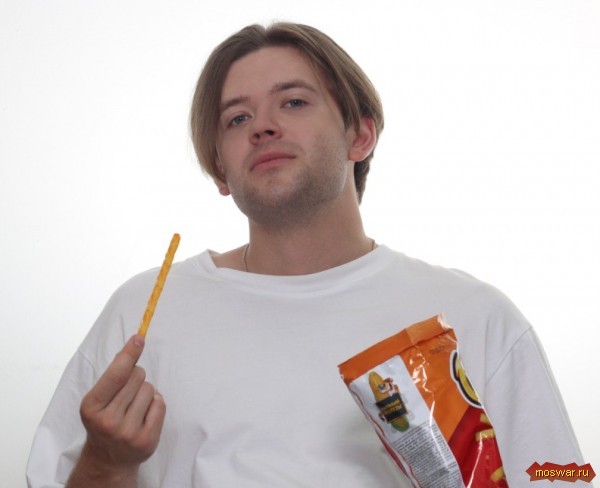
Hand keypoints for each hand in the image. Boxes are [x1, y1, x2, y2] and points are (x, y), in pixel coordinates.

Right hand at [67, 334, 165, 486]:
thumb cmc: (104, 420)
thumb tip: (134, 344)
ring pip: (150, 389)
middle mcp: (108, 421)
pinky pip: (160, 404)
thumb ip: (113, 375)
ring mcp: (128, 433)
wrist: (108, 459)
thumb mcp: (97, 400)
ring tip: (134, 406)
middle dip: (136, 376)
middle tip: (128, 391)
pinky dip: (155, 404)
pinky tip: (144, 415)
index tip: (139, 338)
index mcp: (91, 407)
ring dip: (145, 392)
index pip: (116, 374)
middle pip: (137, 376)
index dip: (129, 354)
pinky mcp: (146, 440)